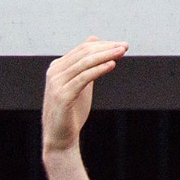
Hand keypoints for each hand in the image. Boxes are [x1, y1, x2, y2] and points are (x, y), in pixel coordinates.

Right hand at [43, 38, 125, 154]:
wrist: (61, 138)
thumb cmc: (72, 112)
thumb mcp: (81, 84)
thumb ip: (87, 65)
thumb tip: (94, 41)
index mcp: (58, 67)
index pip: (82, 49)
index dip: (103, 46)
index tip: (122, 45)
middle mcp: (55, 72)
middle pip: (84, 53)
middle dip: (106, 48)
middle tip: (125, 46)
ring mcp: (57, 83)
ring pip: (84, 63)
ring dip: (105, 56)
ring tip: (122, 52)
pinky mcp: (62, 95)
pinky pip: (83, 78)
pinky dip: (98, 70)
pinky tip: (111, 65)